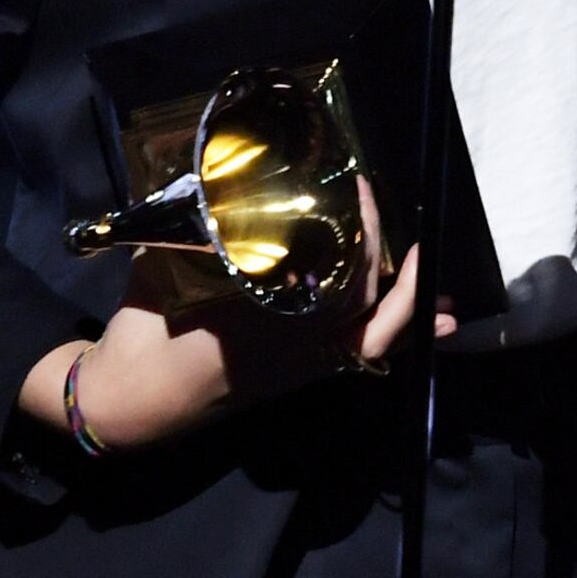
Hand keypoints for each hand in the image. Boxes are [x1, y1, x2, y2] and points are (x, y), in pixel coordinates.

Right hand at [21, 196, 449, 454]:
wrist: (128, 402)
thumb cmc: (144, 331)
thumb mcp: (163, 263)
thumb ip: (195, 223)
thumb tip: (212, 175)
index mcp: (269, 311)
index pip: (339, 269)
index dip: (361, 229)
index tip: (359, 188)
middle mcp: (298, 342)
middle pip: (369, 302)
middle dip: (392, 261)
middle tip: (393, 217)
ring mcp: (302, 365)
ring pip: (375, 339)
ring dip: (411, 312)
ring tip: (448, 301)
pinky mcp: (297, 378)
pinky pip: (360, 358)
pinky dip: (394, 340)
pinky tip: (425, 327)